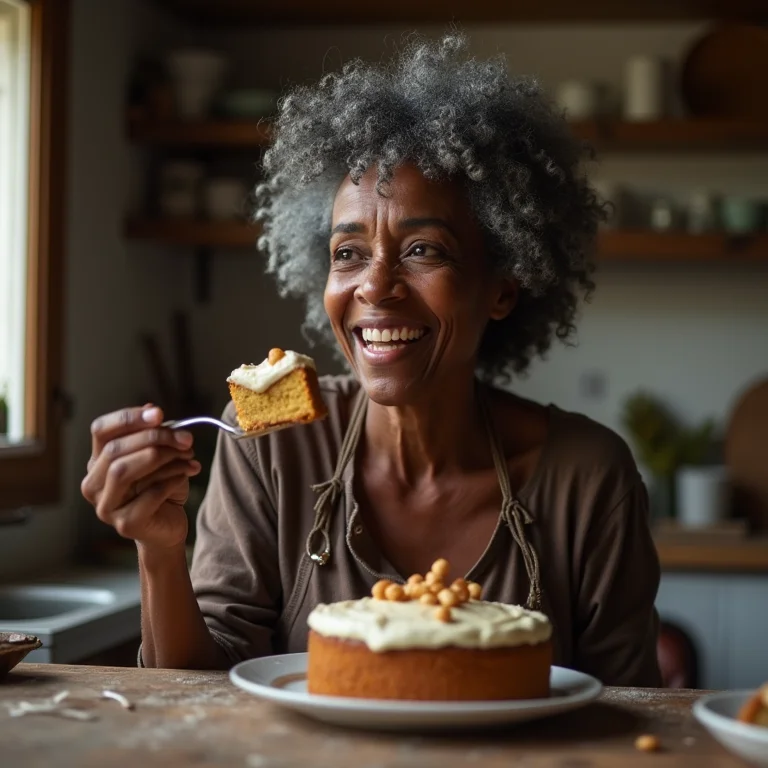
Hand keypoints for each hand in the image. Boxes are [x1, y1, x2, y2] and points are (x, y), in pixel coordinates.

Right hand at [81, 404, 200, 550]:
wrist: (168, 527)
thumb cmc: (161, 488)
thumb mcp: (158, 457)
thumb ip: (152, 435)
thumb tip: (151, 410)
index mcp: (97, 462)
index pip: (100, 430)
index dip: (128, 418)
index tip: (159, 414)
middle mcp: (93, 484)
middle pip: (115, 449)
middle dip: (155, 438)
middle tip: (186, 438)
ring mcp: (105, 507)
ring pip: (123, 470)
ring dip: (162, 457)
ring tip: (188, 456)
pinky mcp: (125, 524)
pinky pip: (149, 494)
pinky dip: (173, 480)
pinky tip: (188, 474)